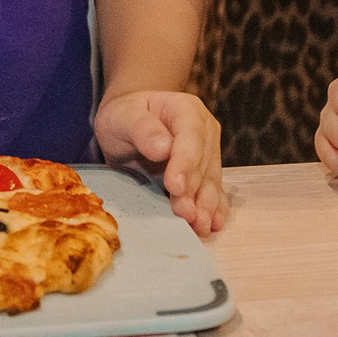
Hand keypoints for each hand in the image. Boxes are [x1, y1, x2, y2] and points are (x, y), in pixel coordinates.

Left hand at [94, 90, 224, 236]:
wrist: (128, 125)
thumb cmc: (125, 117)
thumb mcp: (124, 116)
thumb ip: (141, 128)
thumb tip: (164, 147)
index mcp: (186, 110)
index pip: (191, 135)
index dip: (185, 162)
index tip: (175, 186)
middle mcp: (204, 131)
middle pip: (203, 163)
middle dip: (194, 191)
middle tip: (185, 215)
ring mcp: (208, 153)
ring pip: (211, 181)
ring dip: (206, 205)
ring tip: (200, 227)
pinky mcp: (206, 174)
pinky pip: (214, 192)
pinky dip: (214, 209)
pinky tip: (213, 224)